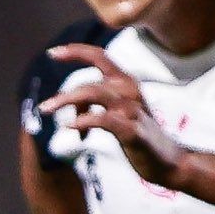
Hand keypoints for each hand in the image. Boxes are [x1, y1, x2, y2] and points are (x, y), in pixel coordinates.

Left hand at [38, 43, 188, 188]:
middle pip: (89, 83)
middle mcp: (130, 90)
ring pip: (93, 95)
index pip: (100, 56)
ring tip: (48, 113)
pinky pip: (103, 119)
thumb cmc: (139, 135)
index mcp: (126, 82)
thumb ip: (93, 103)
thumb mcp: (115, 113)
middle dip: (63, 96)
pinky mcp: (133, 130)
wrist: (170, 162)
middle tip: (43, 108)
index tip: (52, 53)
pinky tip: (69, 127)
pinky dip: (83, 120)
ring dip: (66, 102)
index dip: (75, 51)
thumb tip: (67, 106)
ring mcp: (133, 110)